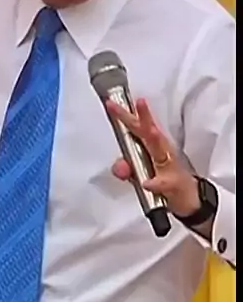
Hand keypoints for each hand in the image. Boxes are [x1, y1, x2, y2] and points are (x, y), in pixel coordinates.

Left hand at [106, 97, 199, 217]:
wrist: (189, 199)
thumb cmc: (165, 180)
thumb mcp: (140, 174)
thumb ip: (125, 169)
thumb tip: (119, 167)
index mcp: (152, 147)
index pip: (137, 128)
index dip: (125, 115)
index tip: (111, 103)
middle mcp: (162, 152)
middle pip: (150, 133)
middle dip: (145, 117)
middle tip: (139, 102)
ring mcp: (169, 167)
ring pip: (161, 152)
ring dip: (155, 140)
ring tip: (150, 130)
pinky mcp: (174, 185)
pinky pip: (164, 183)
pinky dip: (156, 183)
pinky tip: (147, 183)